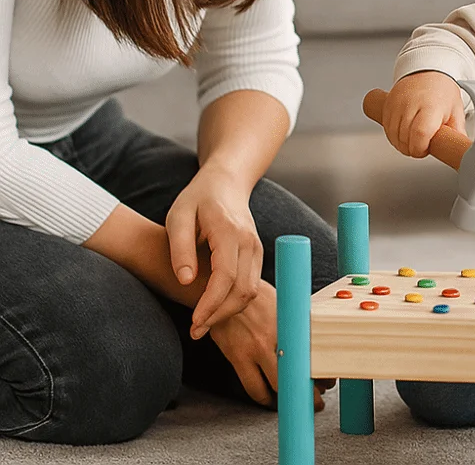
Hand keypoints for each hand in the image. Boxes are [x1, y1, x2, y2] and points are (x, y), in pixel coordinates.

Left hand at [165, 166, 263, 338]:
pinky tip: (213, 308)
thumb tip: (185, 281)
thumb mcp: (178, 217)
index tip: (193, 322)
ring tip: (202, 323)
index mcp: (229, 231)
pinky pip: (250, 284)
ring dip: (228, 312)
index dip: (210, 304)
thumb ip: (180, 248)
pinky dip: (234, 301)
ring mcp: (257, 247)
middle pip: (243, 289)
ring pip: (250, 290)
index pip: (226, 277)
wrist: (226, 183)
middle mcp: (249, 241)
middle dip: (219, 315)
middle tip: (194, 331)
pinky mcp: (256, 254)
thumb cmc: (198, 198)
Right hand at [209, 282, 329, 410]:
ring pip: (276, 386)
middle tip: (316, 398)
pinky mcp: (238, 357)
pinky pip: (253, 388)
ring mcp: (256, 348)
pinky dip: (264, 398)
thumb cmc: (257, 298)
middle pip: (298, 372)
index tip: (328, 380)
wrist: (225, 292)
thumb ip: (297, 325)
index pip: (313, 352)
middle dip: (310, 391)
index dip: (322, 371)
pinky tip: (271, 400)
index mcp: (290, 321)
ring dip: (288, 399)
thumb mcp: (284, 306)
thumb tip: (314, 344)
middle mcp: (276, 335)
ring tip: (295, 402)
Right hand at [382, 71, 465, 158]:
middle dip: (412, 149)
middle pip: (404, 139)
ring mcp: (396, 104)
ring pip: (393, 136)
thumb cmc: (442, 92)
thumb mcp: (455, 110)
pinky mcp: (387, 105)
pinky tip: (404, 133)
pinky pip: (386, 129)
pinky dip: (394, 136)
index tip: (425, 149)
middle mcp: (410, 103)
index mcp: (431, 106)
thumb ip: (457, 133)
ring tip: (414, 138)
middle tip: (422, 144)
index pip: (420, 134)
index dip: (420, 148)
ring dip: (402, 144)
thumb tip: (462, 152)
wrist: (426, 72)